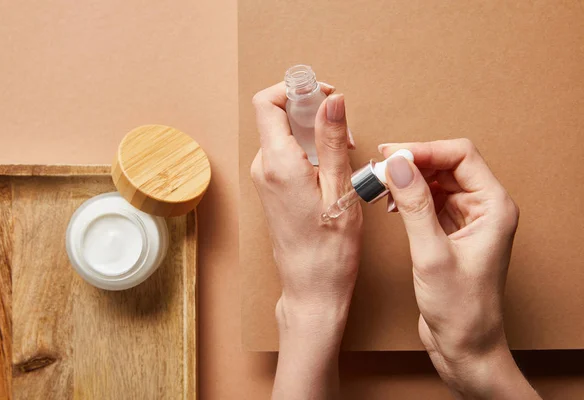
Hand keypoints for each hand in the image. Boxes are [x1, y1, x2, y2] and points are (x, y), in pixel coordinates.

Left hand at [252, 82, 360, 399]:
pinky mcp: (271, 190)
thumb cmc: (329, 249)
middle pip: (278, 116)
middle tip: (343, 131)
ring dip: (313, 134)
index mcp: (278, 163)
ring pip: (285, 136)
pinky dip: (308, 151)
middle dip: (312, 112)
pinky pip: (285, 155)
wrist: (312, 289)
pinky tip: (330, 171)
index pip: (267, 103)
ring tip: (342, 155)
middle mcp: (263, 168)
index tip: (323, 93)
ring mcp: (264, 180)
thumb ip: (333, 139)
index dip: (294, 89)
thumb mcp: (340, 189)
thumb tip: (331, 99)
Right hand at [381, 139, 538, 398]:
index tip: (391, 155)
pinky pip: (428, 201)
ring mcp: (466, 219)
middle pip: (447, 165)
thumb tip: (397, 165)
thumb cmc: (461, 309)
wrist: (465, 346)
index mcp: (493, 207)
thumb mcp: (432, 254)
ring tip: (379, 184)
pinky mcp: (450, 231)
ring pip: (435, 181)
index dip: (424, 150)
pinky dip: (408, 197)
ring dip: (407, 179)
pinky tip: (390, 204)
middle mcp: (483, 208)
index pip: (461, 156)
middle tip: (378, 167)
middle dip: (412, 163)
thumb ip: (415, 206)